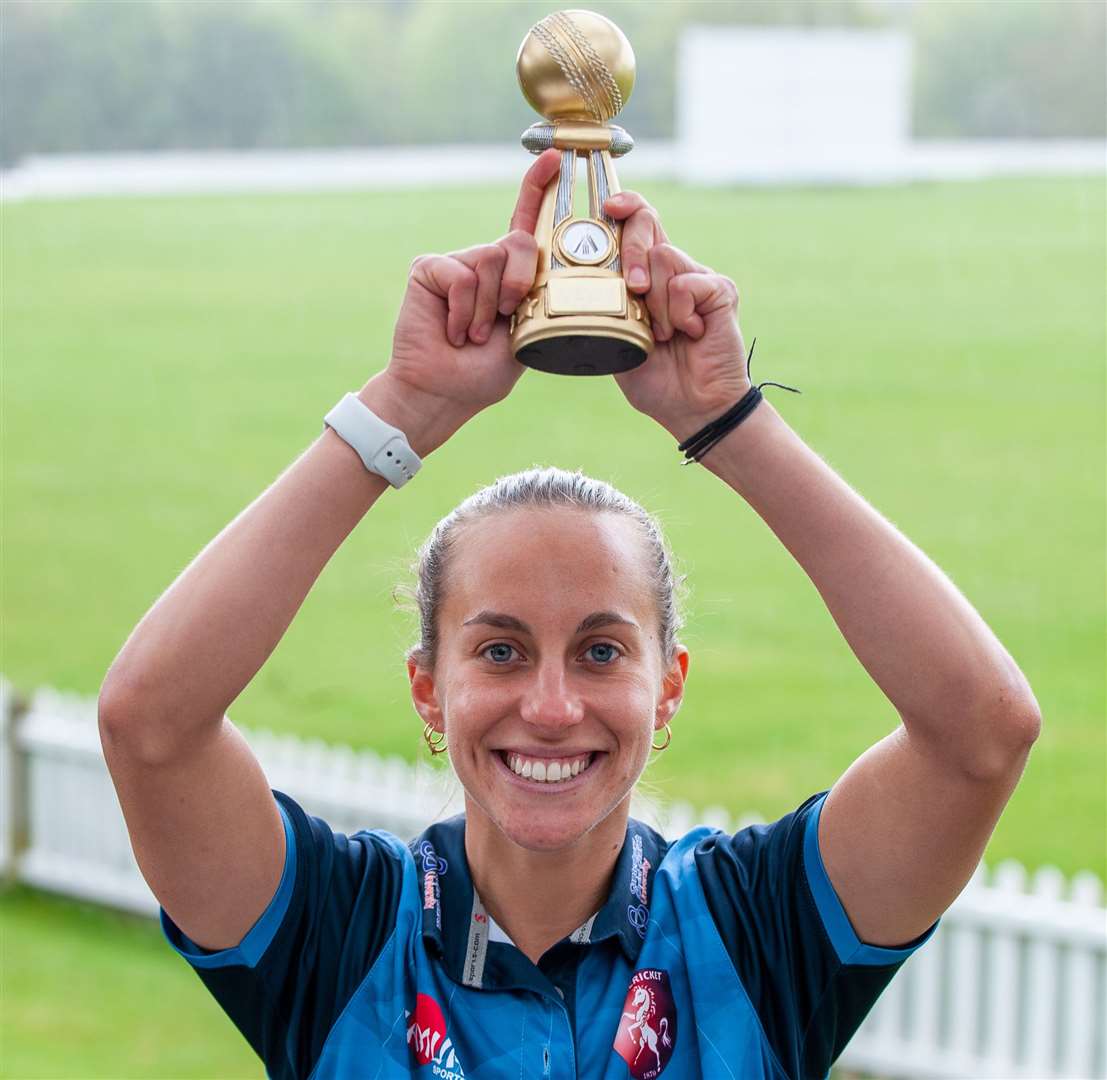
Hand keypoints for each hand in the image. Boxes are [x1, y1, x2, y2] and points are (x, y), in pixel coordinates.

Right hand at [364, 149, 562, 454]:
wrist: (445, 391)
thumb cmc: (485, 371)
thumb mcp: (529, 334)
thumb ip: (538, 297)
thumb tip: (551, 267)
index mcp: (513, 275)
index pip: (528, 223)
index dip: (540, 188)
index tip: (556, 156)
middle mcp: (486, 261)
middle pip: (521, 242)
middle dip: (523, 283)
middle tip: (507, 320)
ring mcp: (457, 262)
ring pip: (493, 259)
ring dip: (490, 308)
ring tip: (476, 334)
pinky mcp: (430, 267)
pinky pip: (462, 276)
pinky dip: (465, 311)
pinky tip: (454, 332)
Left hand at [603, 191, 751, 440]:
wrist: (693, 408)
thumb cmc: (655, 379)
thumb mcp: (616, 339)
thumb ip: (605, 305)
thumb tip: (582, 278)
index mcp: (647, 275)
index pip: (636, 223)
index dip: (624, 206)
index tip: (608, 207)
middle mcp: (673, 269)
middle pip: (648, 223)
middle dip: (631, 251)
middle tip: (633, 291)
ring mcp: (698, 277)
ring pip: (663, 257)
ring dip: (654, 302)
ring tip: (663, 334)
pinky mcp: (720, 290)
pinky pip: (686, 284)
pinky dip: (678, 313)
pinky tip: (687, 334)